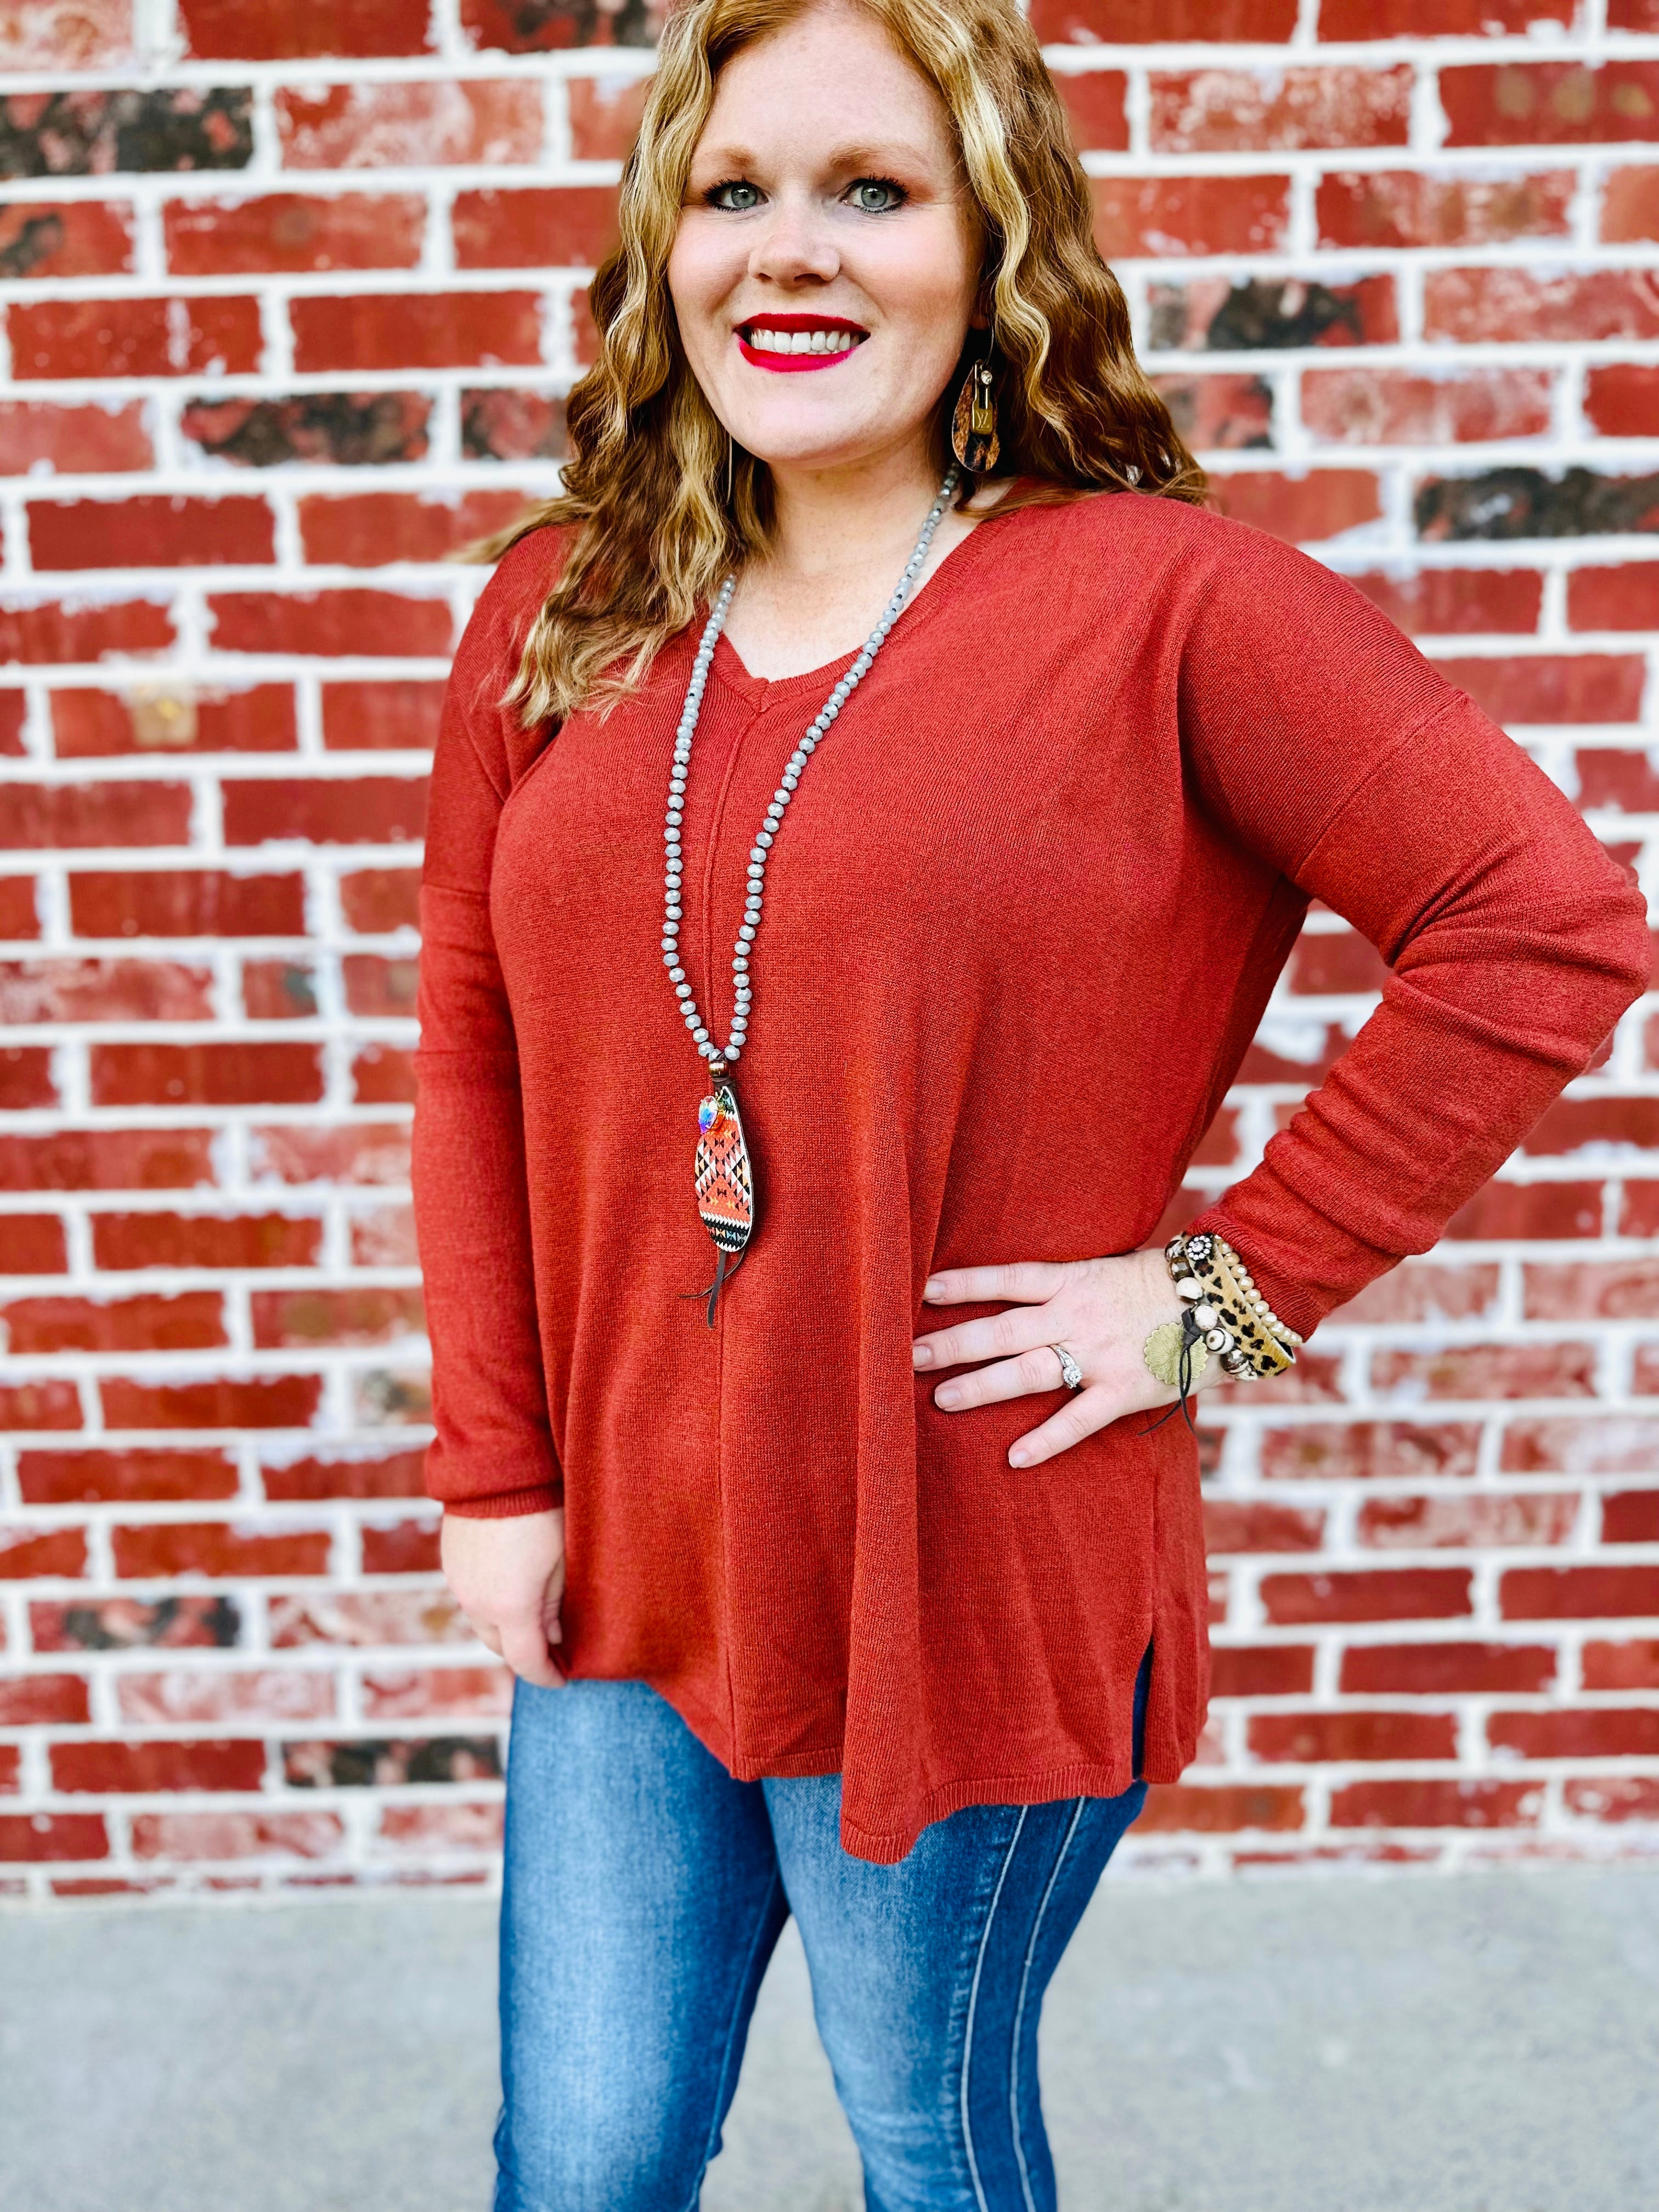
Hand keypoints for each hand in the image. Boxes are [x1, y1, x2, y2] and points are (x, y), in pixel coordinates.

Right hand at [440, 1507, 565, 1687]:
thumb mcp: (562, 1560)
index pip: (526, 1661)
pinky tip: (510, 1589)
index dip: (547, 1675)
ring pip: (483, 1623)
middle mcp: (477, 1602)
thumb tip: (554, 1635)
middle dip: (525, 1653)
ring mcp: (459, 1583)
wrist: (497, 1465)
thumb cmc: (541, 1510)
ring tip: (533, 1617)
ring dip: (505, 1628)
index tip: (564, 1679)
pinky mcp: (450, 1562)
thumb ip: (556, 1605)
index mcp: (510, 1607)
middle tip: (552, 1649)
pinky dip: (490, 1605)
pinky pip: (470, 1598)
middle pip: (500, 1647)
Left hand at [912, 1251, 1222, 1468]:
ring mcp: (1099, 1354)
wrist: (1227, 1302)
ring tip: (941, 1399)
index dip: (967, 1284)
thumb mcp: (1110, 1270)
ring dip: (983, 1386)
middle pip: (1003, 1329)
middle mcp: (1078, 1316)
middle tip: (909, 1355)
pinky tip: (1014, 1458)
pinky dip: (1047, 1440)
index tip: (924, 1290)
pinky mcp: (1124, 1390)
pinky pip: (1079, 1419)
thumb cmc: (1163, 1285)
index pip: (1009, 1279)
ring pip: (1030, 1370)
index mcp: (1074, 1281)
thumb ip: (1067, 1285)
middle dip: (954, 1342)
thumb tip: (1024, 1292)